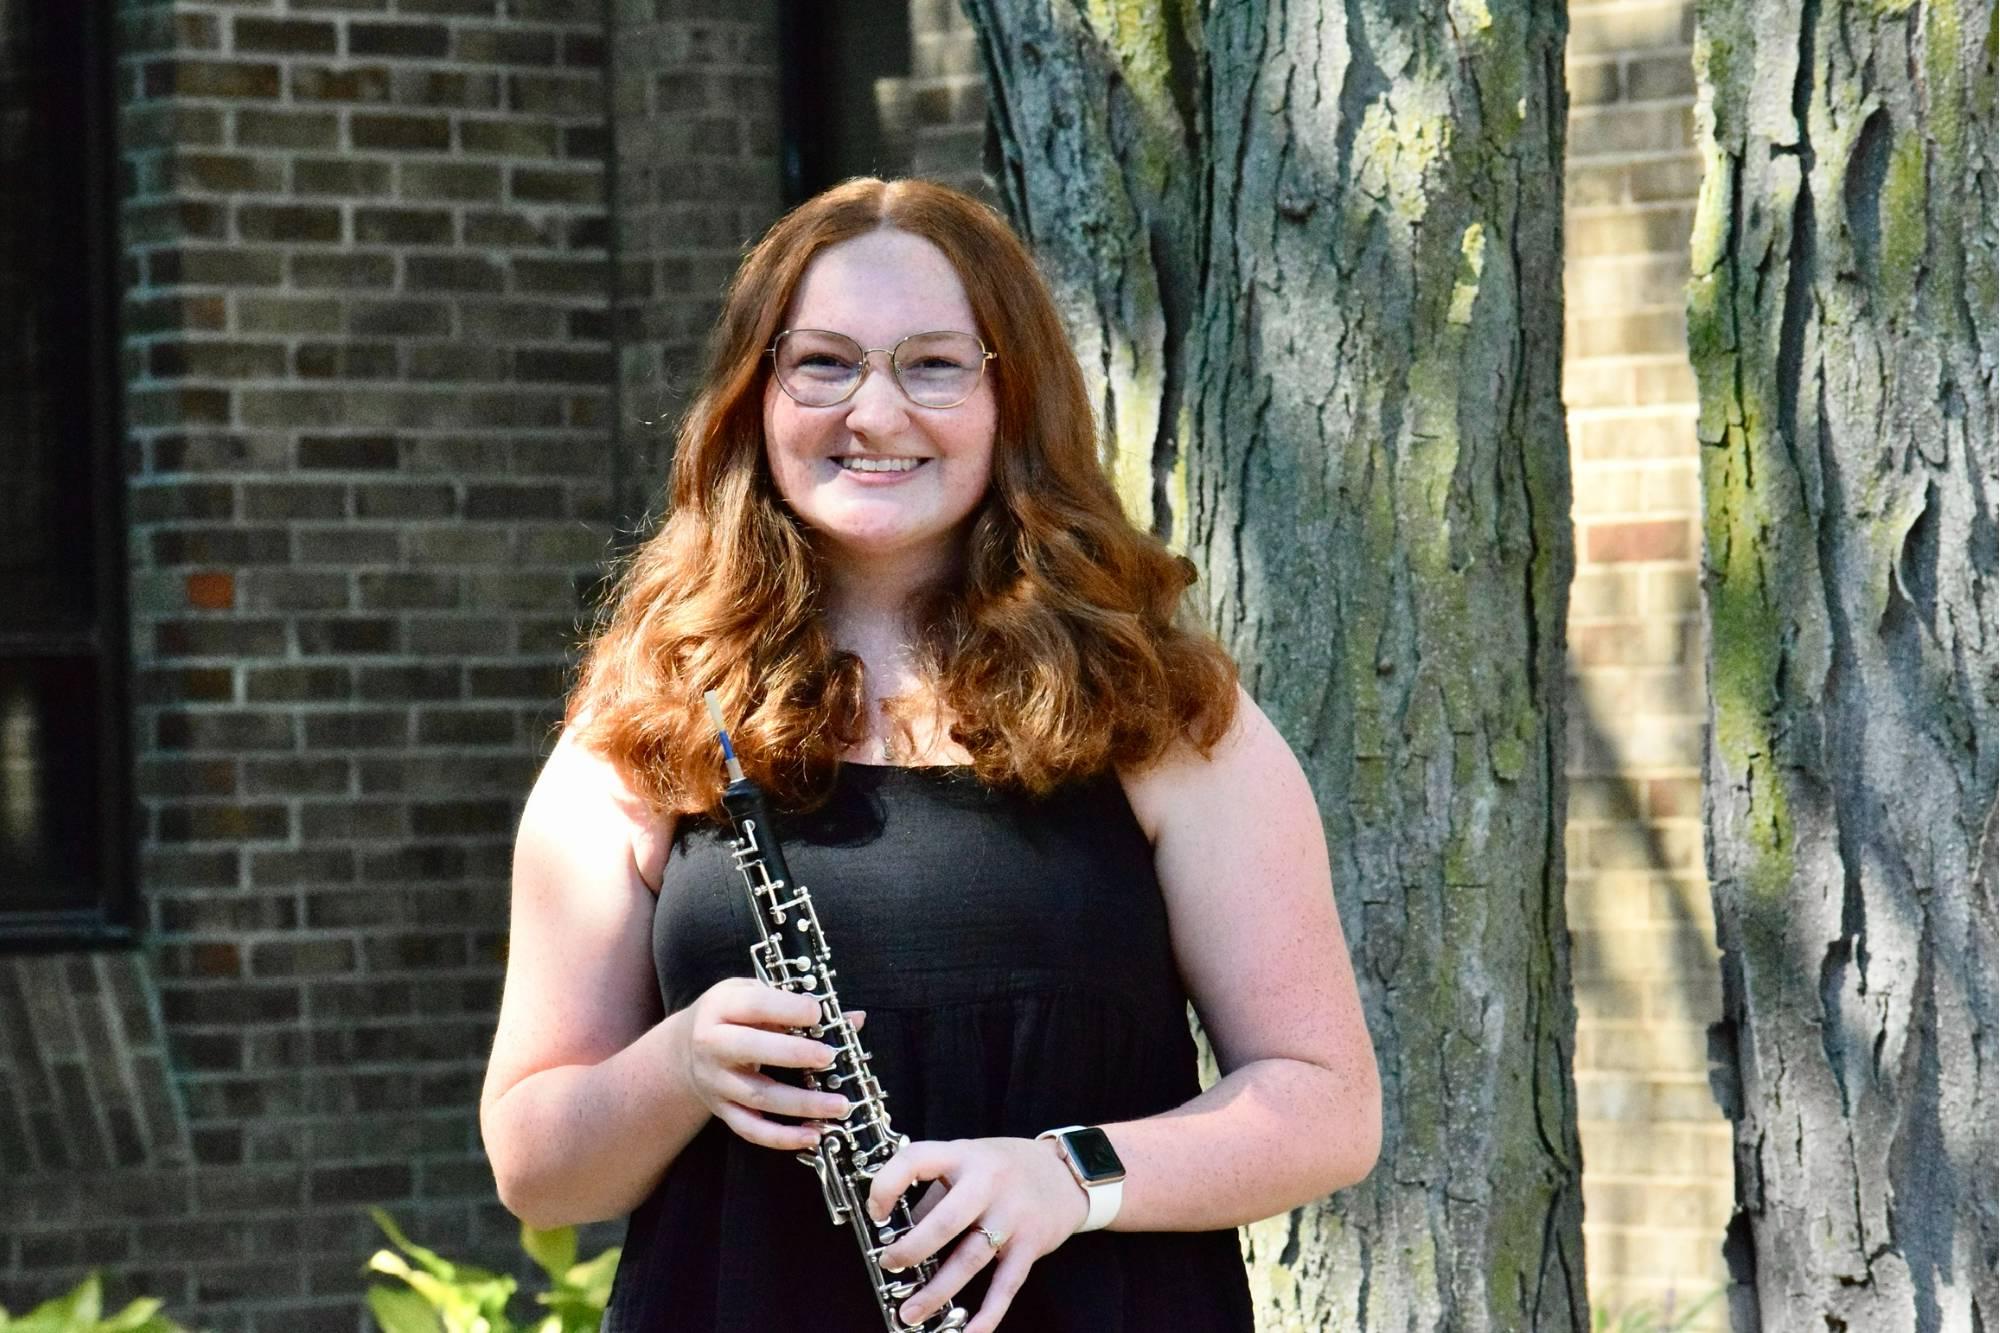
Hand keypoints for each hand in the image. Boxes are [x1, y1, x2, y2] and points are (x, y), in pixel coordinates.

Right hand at [672, 977, 861, 1150]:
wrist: (684, 1048)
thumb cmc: (732, 1015)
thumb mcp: (754, 994)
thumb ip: (799, 1004)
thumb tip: (854, 1019)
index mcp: (722, 1007)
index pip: (754, 1005)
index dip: (787, 1008)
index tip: (819, 1013)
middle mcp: (713, 1045)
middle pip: (750, 1050)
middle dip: (793, 1054)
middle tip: (829, 1056)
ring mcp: (716, 1082)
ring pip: (758, 1096)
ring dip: (801, 1104)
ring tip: (838, 1105)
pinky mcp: (722, 1110)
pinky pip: (751, 1129)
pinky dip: (782, 1138)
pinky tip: (813, 1136)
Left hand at [866, 1136, 1089, 1332]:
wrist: (1067, 1172)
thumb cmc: (1007, 1166)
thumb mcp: (969, 1160)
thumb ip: (936, 1191)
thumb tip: (899, 1227)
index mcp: (963, 1155)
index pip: (916, 1160)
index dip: (887, 1184)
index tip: (875, 1212)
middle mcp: (988, 1183)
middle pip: (945, 1221)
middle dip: (911, 1249)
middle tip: (890, 1265)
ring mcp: (1012, 1216)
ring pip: (970, 1260)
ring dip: (937, 1291)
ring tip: (910, 1313)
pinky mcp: (1031, 1244)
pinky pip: (1006, 1285)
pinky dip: (987, 1313)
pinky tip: (968, 1332)